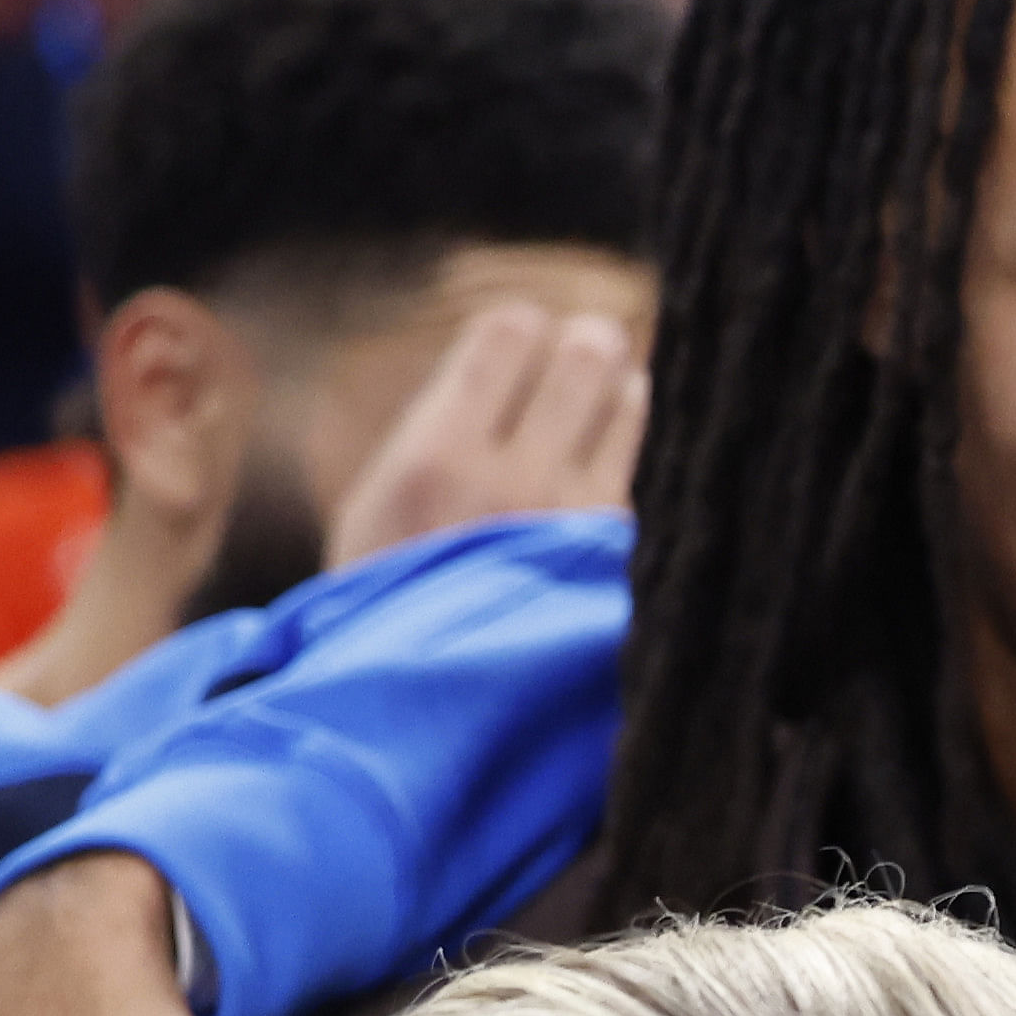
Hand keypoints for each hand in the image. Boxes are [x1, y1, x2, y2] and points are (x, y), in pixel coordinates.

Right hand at [323, 301, 646, 566]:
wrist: (420, 692)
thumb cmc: (387, 583)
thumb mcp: (378, 492)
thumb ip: (441, 419)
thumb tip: (507, 350)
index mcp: (437, 455)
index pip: (506, 335)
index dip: (519, 323)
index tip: (520, 331)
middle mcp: (514, 480)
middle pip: (583, 359)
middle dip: (587, 339)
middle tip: (586, 340)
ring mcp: (573, 520)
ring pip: (627, 406)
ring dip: (619, 385)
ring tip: (610, 385)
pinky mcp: (615, 557)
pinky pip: (637, 468)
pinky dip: (630, 441)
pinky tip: (616, 437)